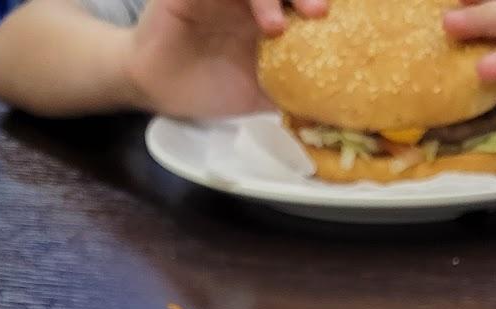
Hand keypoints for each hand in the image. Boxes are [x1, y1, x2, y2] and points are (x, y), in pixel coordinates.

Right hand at [125, 0, 327, 119]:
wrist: (154, 86)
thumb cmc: (206, 87)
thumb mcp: (257, 94)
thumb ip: (291, 93)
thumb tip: (332, 110)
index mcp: (272, 12)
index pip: (304, 0)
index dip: (319, 2)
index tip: (341, 22)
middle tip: (320, 13)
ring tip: (274, 27)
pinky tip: (255, 15)